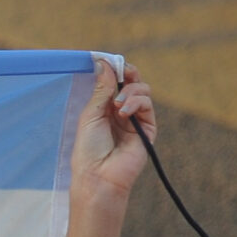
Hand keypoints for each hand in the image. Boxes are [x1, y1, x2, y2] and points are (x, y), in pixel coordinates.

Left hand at [70, 57, 154, 204]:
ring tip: (118, 105)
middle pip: (132, 82)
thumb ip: (102, 89)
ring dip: (131, 91)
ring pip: (143, 90)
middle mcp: (121, 111)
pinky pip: (148, 105)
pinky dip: (137, 102)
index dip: (114, 70)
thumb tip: (104, 63)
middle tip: (123, 72)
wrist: (98, 176)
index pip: (114, 82)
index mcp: (104, 108)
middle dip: (128, 73)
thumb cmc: (88, 149)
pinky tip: (124, 112)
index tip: (107, 61)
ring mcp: (135, 119)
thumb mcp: (91, 114)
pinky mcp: (148, 128)